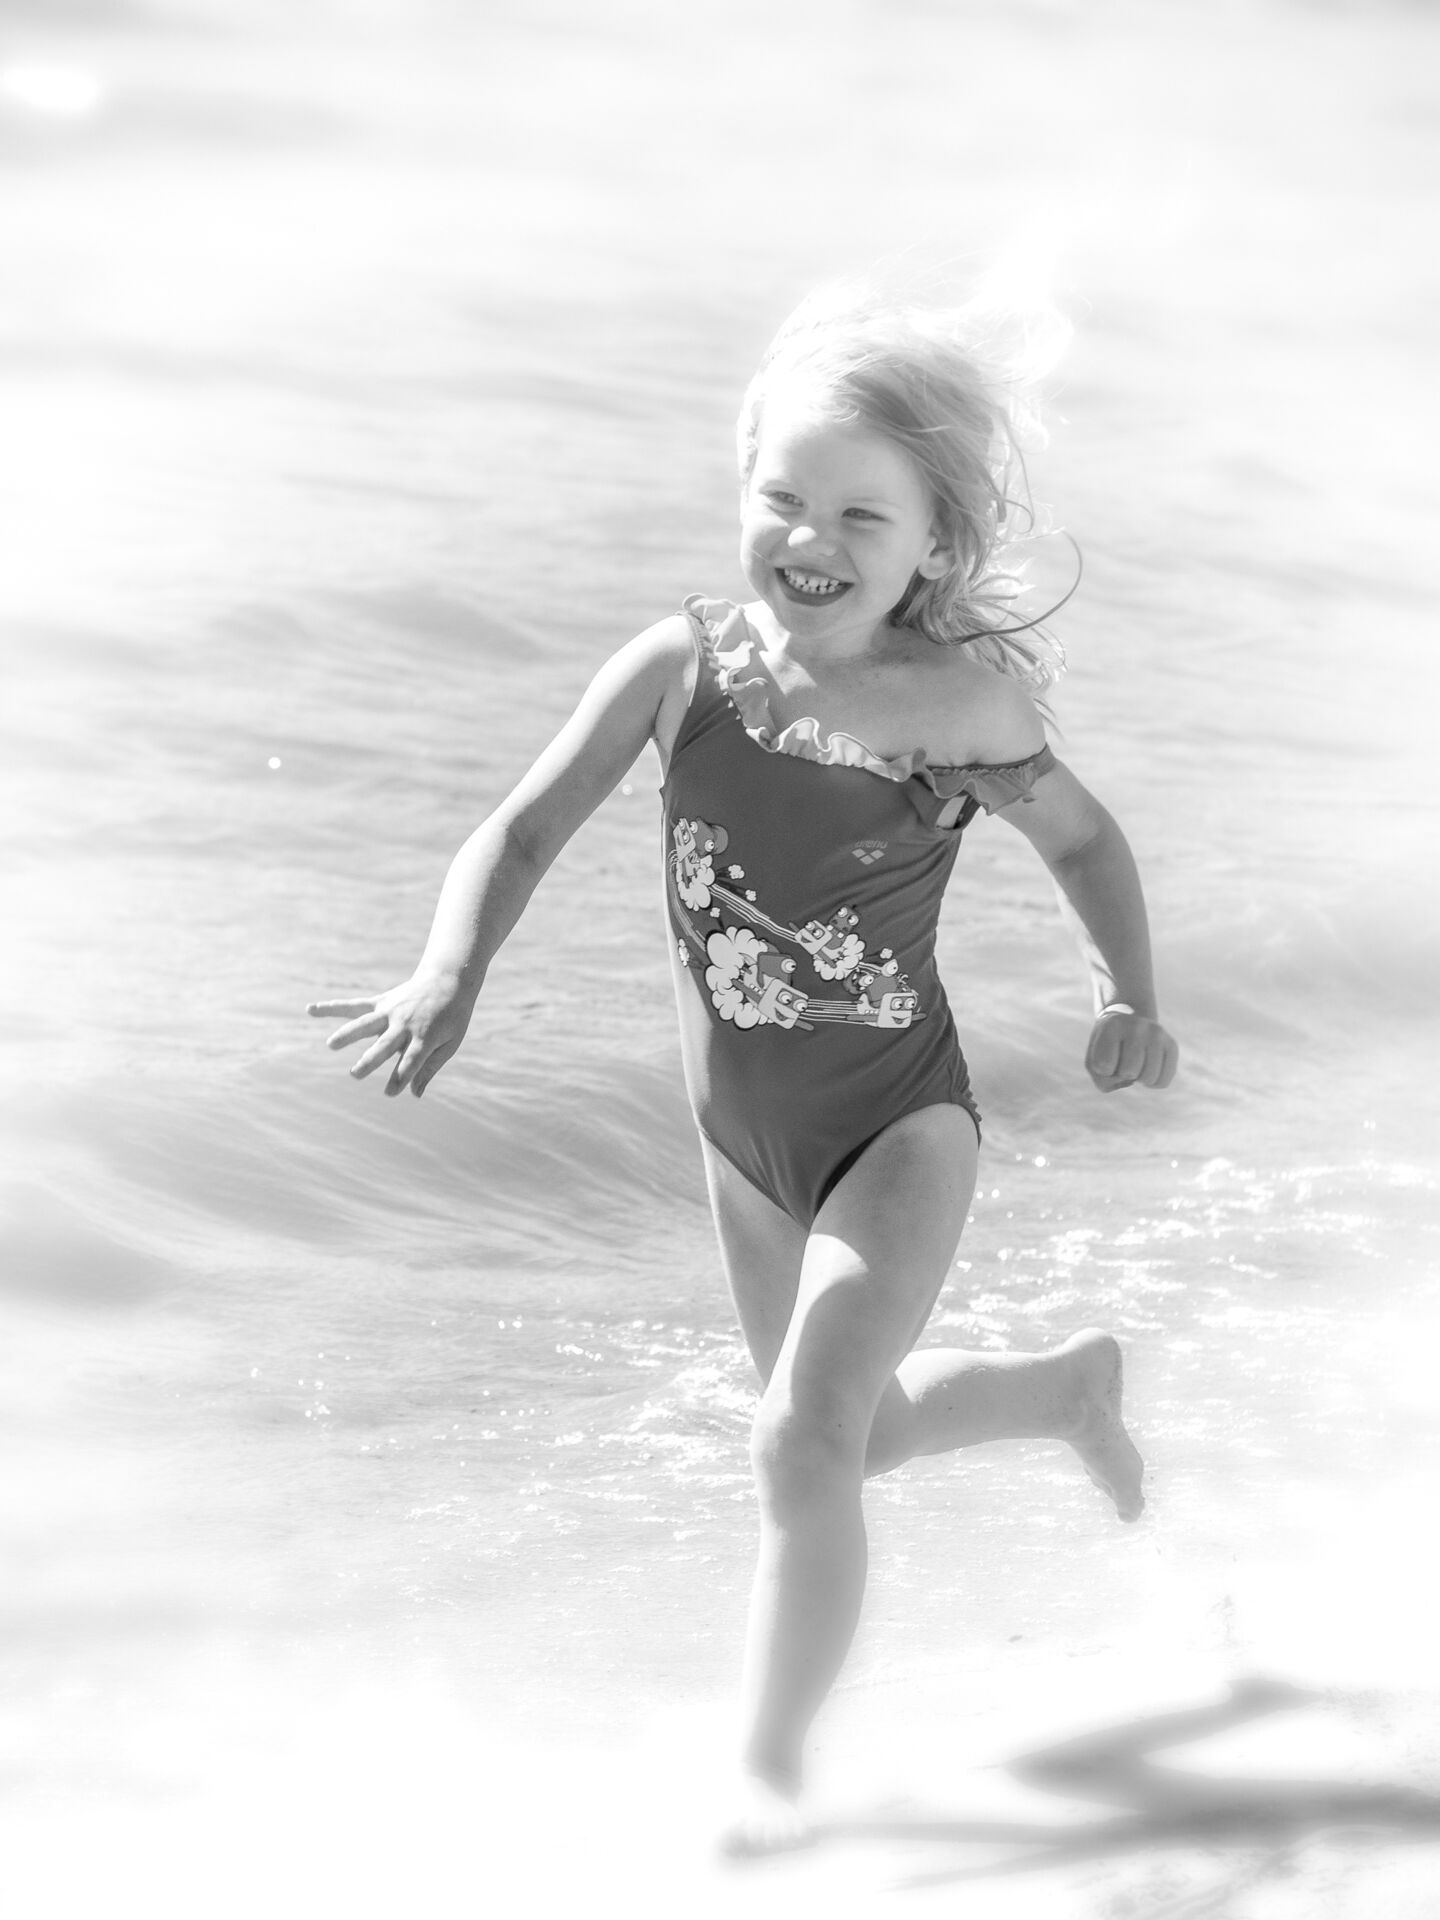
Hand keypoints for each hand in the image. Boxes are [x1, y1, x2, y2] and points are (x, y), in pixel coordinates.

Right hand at [307, 973, 474, 1097]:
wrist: (449, 980)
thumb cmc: (452, 1018)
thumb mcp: (450, 1043)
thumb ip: (430, 1067)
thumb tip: (415, 1094)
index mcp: (425, 1036)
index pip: (411, 1061)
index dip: (401, 1077)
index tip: (390, 1093)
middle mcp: (404, 1024)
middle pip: (384, 1044)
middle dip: (370, 1060)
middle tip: (355, 1075)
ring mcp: (391, 1011)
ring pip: (365, 1023)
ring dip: (347, 1034)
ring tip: (330, 1045)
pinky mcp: (381, 1003)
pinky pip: (354, 1006)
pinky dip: (332, 1008)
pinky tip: (310, 1010)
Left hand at [1084, 1006, 1177, 1092]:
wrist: (1127, 1025)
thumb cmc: (1106, 1050)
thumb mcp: (1094, 1062)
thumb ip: (1103, 1079)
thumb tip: (1135, 1080)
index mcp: (1112, 1027)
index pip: (1104, 1065)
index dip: (1103, 1069)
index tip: (1105, 1056)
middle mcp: (1137, 1026)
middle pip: (1129, 1071)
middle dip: (1122, 1074)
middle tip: (1123, 1060)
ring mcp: (1157, 1034)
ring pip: (1149, 1079)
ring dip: (1138, 1079)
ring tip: (1136, 1064)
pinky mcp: (1172, 1045)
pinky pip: (1162, 1082)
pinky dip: (1152, 1084)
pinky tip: (1147, 1069)